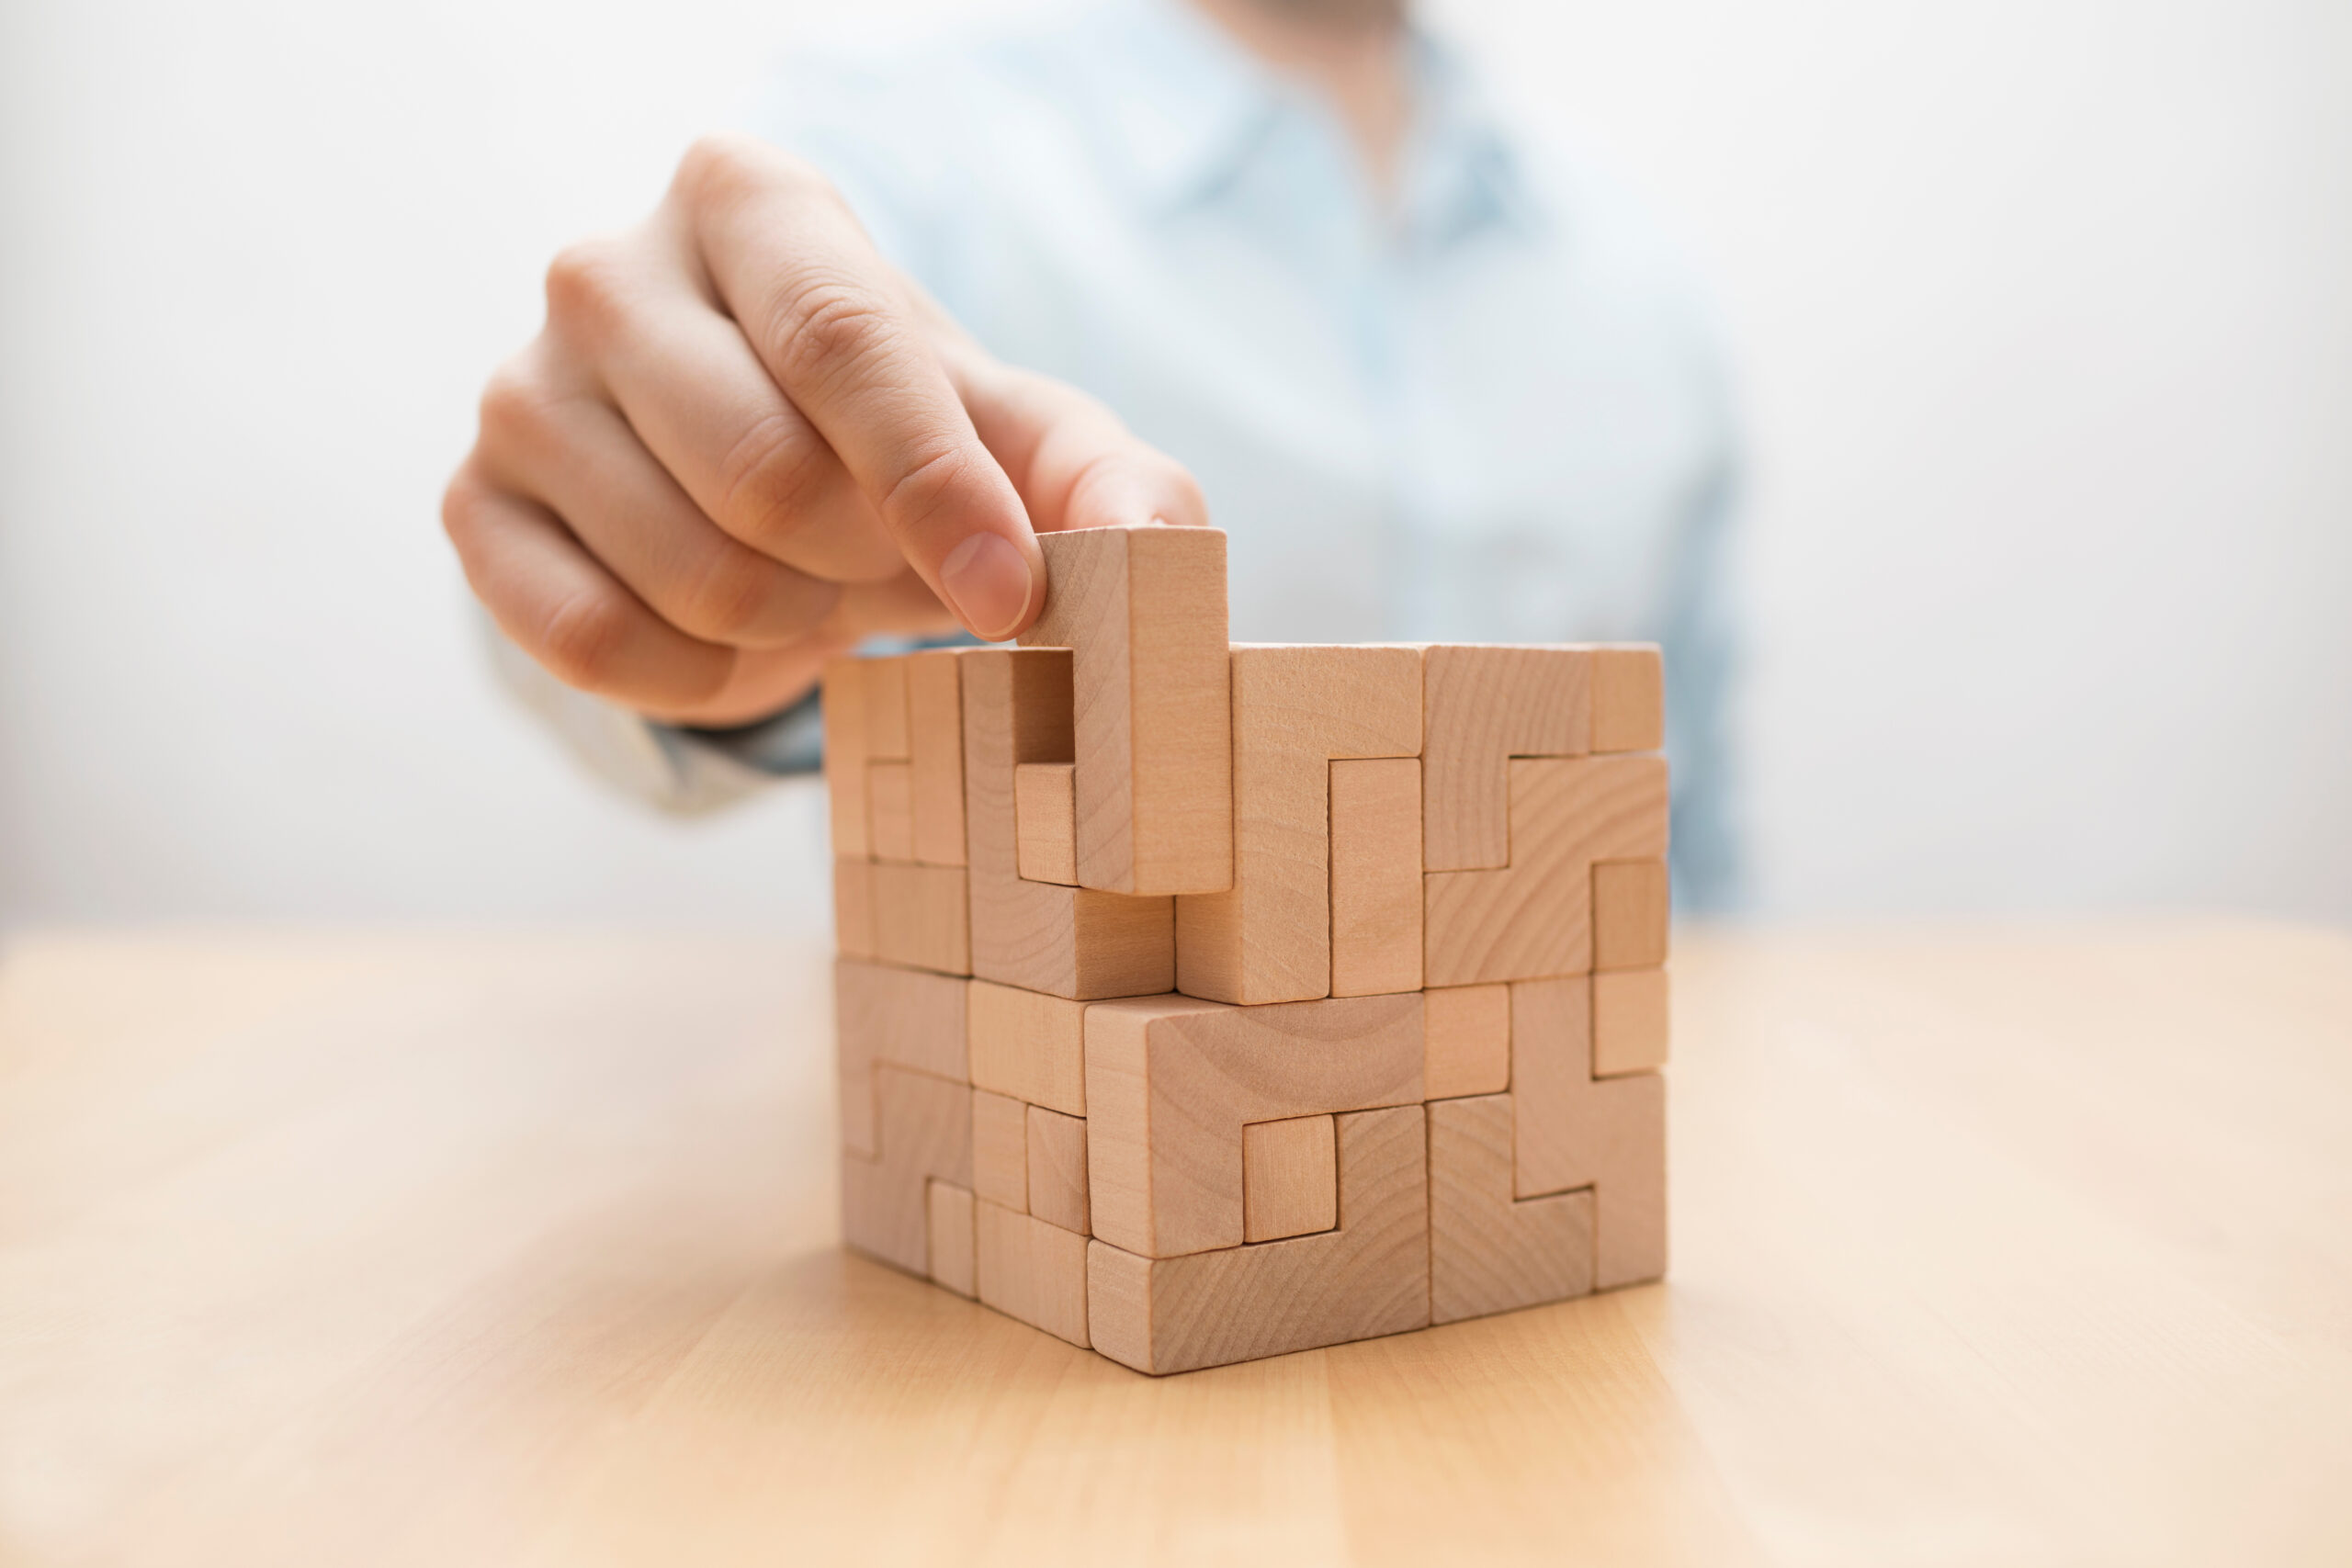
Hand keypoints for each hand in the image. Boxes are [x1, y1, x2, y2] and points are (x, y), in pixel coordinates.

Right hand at [442, 134, 1205, 725]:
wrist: (766, 491)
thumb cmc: (906, 445)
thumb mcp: (1026, 444)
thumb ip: (1119, 486)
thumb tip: (1153, 551)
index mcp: (751, 199)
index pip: (843, 338)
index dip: (934, 485)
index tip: (1010, 594)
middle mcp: (606, 269)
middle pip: (762, 472)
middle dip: (863, 563)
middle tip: (884, 566)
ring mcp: (519, 386)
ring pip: (689, 572)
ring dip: (791, 623)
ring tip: (811, 586)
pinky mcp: (471, 506)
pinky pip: (592, 644)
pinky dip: (700, 679)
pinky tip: (734, 636)